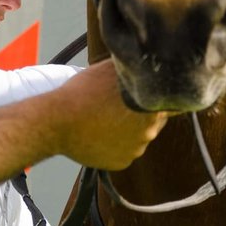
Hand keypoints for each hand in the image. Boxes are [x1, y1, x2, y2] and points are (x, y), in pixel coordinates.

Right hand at [52, 59, 168, 168]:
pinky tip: (101, 133)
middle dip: (141, 114)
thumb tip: (145, 62)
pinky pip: (125, 152)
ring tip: (105, 118)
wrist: (57, 122)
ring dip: (128, 130)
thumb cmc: (82, 92)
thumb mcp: (111, 69)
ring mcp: (136, 149)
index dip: (156, 97)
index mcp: (151, 107)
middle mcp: (149, 131)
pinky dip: (116, 145)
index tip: (142, 95)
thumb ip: (134, 69)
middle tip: (117, 105)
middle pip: (154, 121)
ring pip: (138, 137)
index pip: (168, 103)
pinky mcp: (122, 163)